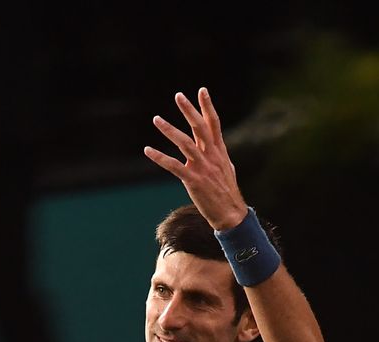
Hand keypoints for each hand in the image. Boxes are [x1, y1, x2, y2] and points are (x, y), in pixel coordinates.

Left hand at [144, 87, 247, 230]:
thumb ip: (218, 154)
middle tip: (178, 95)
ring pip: (185, 143)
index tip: (202, 90)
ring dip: (169, 130)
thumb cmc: (226, 191)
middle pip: (200, 128)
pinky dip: (159, 157)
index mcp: (219, 151)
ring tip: (156, 119)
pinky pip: (173, 166)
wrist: (231, 214)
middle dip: (189, 110)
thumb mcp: (226, 168)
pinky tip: (148, 150)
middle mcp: (211, 156)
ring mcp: (203, 167)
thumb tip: (216, 146)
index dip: (207, 106)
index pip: (213, 123)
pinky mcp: (193, 180)